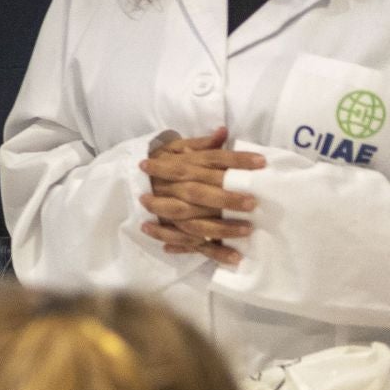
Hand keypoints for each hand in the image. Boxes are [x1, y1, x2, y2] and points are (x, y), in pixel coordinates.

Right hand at [138, 127, 264, 266]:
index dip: (236, 160)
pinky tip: (234, 257)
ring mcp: (172, 211)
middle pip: (201, 192)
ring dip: (221, 227)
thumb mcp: (175, 148)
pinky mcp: (173, 229)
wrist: (129, 181)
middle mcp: (177, 188)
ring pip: (195, 221)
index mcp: (182, 165)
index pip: (212, 160)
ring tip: (246, 230)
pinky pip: (191, 243)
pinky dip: (210, 251)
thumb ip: (200, 144)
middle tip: (252, 203)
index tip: (261, 162)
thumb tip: (223, 132)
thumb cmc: (160, 163)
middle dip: (226, 198)